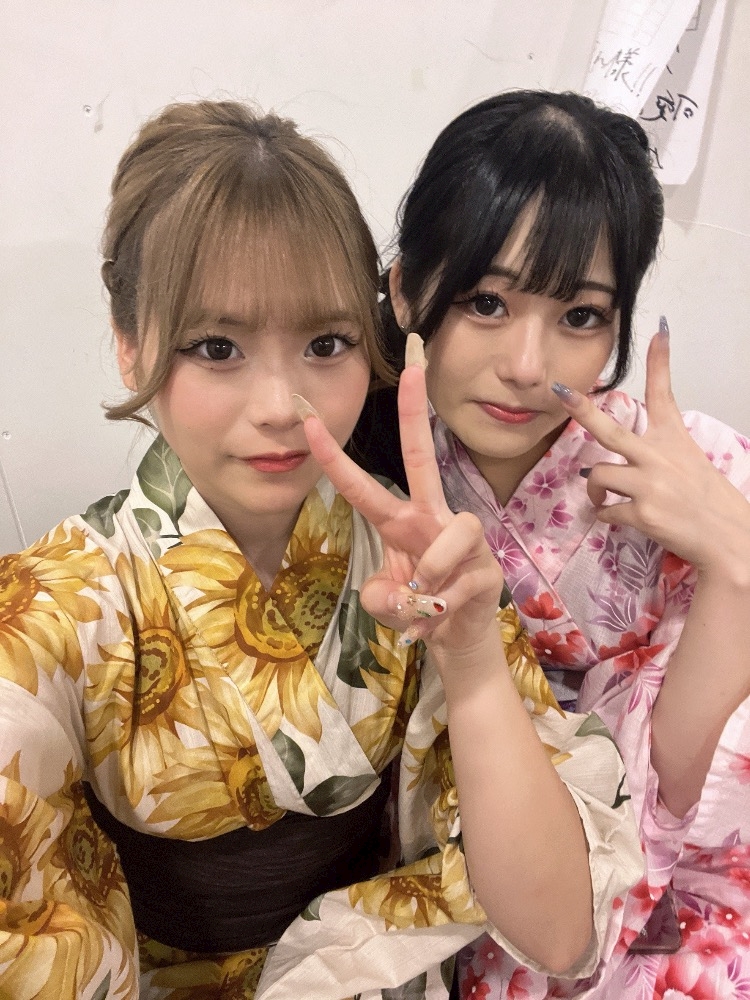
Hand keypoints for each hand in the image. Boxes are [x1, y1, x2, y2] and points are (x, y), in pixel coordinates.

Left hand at [293, 334, 504, 654]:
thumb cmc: (418, 608)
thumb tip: (404, 594)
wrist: (459, 639)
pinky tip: (433, 626)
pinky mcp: (486, 568)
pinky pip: (456, 587)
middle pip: (422, 458)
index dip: (334, 457)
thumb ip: (381, 597)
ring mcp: (464, 540)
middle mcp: (432, 518)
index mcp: (400, 521)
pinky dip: (436, 615)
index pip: (363, 486)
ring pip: (448, 539)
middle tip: (413, 366)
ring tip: (420, 605)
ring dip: (427, 579)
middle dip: (416, 412)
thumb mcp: (385, 605)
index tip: (308, 420)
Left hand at [554, 324, 749, 580]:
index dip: (660, 361)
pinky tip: (615, 517)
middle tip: (559, 392)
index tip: (659, 330)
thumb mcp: (689, 461)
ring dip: (593, 489)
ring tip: (600, 497)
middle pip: (609, 429)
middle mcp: (658, 456)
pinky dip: (606, 515)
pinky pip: (606, 511)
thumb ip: (658, 452)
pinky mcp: (642, 513)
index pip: (664, 393)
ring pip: (597, 476)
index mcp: (673, 439)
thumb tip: (623, 457)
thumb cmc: (707, 499)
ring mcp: (649, 484)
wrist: (728, 536)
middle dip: (581, 409)